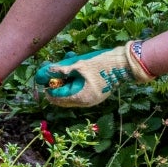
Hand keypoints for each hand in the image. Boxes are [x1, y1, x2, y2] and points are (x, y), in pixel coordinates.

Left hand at [35, 42, 152, 107]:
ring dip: (65, 83)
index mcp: (81, 98)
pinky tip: (73, 71)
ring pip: (72, 94)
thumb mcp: (79, 65)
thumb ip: (62, 70)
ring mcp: (92, 99)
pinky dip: (75, 82)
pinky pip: (80, 91)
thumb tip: (47, 72)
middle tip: (49, 78)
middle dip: (56, 87)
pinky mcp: (97, 93)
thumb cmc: (102, 64)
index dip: (49, 88)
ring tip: (62, 71)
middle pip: (64, 98)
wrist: (125, 64)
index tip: (43, 80)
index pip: (58, 97)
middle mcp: (86, 102)